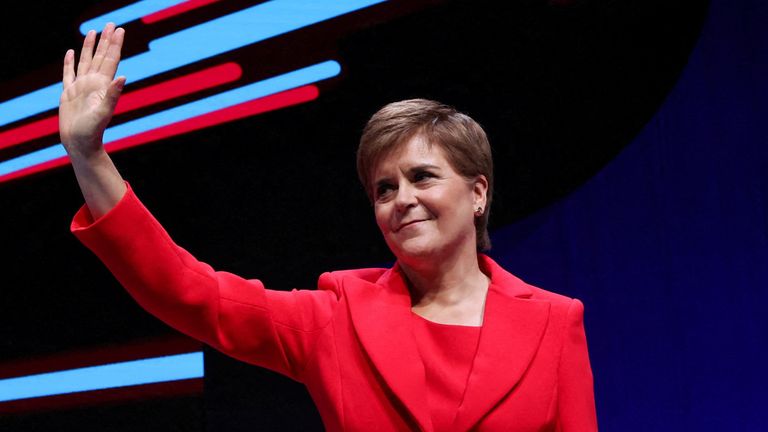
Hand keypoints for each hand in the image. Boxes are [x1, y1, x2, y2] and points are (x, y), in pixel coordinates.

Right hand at [59, 23, 125, 156]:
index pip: (111, 60)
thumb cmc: (92, 132)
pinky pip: (68, 74)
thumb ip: (113, 95)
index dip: (115, 44)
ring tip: (93, 32)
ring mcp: (81, 87)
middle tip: (111, 24)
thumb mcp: (103, 112)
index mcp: (102, 85)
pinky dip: (69, 62)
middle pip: (101, 57)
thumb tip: (123, 76)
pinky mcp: (68, 93)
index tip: (120, 30)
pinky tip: (70, 52)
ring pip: (86, 61)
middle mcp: (94, 84)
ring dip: (90, 47)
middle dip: (106, 40)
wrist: (80, 145)